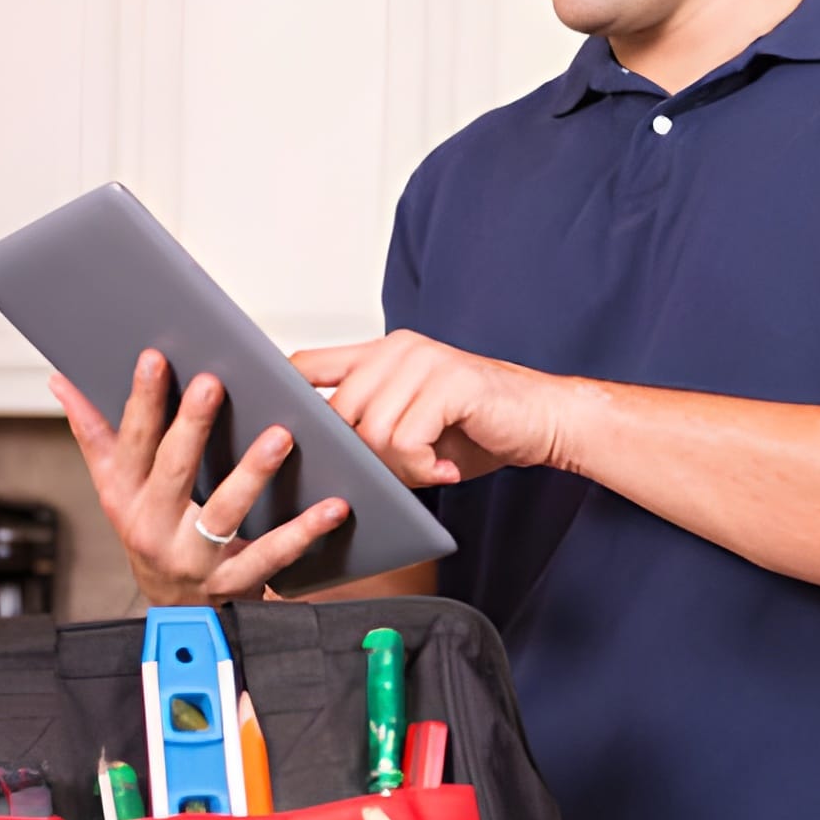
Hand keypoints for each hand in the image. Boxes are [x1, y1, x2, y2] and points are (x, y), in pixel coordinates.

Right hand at [51, 349, 349, 604]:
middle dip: (191, 426)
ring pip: (224, 511)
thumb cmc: (150, 532)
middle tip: (214, 383)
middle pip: (173, 471)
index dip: (141, 401)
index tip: (155, 358)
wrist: (175, 609)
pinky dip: (304, 530)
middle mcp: (154, 528)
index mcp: (125, 497)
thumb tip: (61, 382)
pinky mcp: (234, 580)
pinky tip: (332, 505)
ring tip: (280, 436)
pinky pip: (271, 553)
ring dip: (252, 472)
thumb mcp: (116, 488)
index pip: (130, 442)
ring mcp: (194, 557)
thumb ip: (94, 434)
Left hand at [290, 330, 567, 486]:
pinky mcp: (449, 381)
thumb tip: (319, 458)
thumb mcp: (409, 426)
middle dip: (362, 457)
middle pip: (337, 413)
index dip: (284, 398)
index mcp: (382, 353)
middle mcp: (398, 349)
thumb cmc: (478, 429)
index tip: (275, 429)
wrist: (544, 421)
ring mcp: (424, 360)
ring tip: (431, 469)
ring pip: (371, 433)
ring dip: (399, 467)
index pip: (306, 365)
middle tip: (405, 470)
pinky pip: (405, 441)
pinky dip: (422, 468)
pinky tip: (445, 469)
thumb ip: (368, 427)